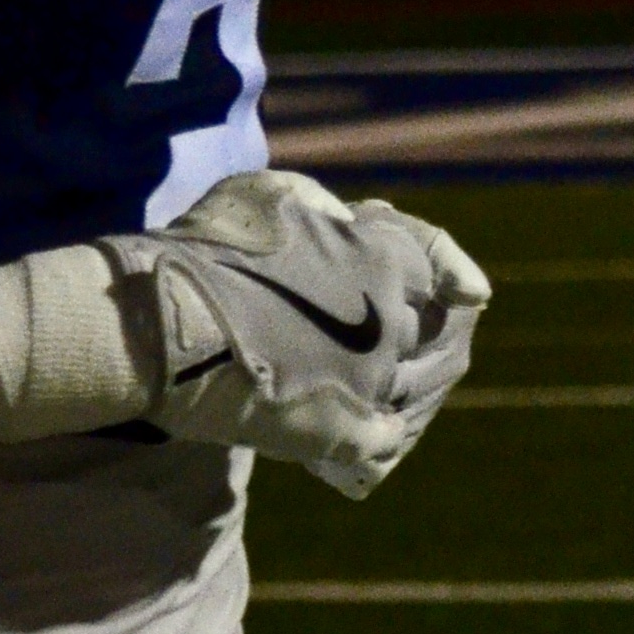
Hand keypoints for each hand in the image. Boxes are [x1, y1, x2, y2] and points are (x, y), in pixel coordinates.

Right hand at [116, 165, 491, 498]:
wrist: (161, 325)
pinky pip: (389, 440)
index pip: (438, 269)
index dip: (449, 276)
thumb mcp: (275, 193)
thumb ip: (332, 209)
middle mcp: (393, 322)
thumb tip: (358, 220)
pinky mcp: (346, 434)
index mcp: (387, 259)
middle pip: (436, 333)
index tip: (472, 293)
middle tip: (427, 340)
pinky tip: (386, 434)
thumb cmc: (209, 248)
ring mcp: (373, 383)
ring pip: (421, 390)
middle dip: (432, 332)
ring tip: (405, 389)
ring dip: (421, 388)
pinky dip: (391, 436)